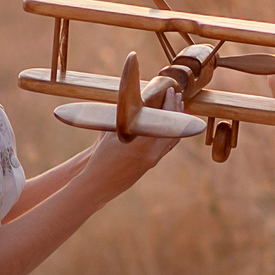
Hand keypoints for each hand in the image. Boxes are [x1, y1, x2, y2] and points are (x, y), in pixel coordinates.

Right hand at [79, 79, 182, 195]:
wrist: (98, 182)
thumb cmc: (100, 156)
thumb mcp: (112, 131)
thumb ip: (126, 117)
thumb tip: (134, 98)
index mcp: (142, 144)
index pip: (165, 121)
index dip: (170, 104)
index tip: (170, 91)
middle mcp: (151, 153)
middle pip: (174, 129)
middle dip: (177, 110)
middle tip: (177, 96)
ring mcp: (153, 160)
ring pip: (172, 139)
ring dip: (176, 121)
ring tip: (176, 106)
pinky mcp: (150, 165)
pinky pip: (165, 146)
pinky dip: (170, 132)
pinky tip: (167, 123)